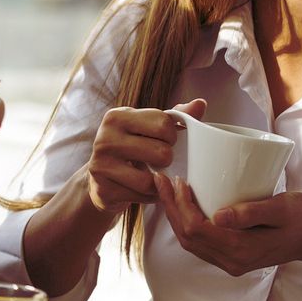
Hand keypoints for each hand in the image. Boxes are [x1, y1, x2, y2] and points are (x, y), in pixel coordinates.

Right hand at [80, 98, 205, 216]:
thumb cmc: (131, 147)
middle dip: (166, 159)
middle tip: (157, 159)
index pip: (163, 124)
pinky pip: (142, 196)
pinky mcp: (103, 190)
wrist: (100, 178)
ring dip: (160, 180)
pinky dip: (151, 195)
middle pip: (162, 152)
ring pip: (152, 179)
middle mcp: (105, 139)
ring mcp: (101, 165)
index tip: (163, 140)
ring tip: (154, 174)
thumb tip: (200, 104)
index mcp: (117, 117)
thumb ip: (175, 116)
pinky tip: (145, 189)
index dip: (172, 135)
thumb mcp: (148, 127)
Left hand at [152, 173, 301, 276]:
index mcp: (241, 250)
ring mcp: (231, 262)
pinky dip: (186, 224)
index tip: (176, 180)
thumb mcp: (281, 209)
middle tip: (160, 180)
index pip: (197, 229)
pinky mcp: (231, 257)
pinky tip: (182, 205)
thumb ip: (251, 212)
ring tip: (166, 189)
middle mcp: (232, 261)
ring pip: (190, 242)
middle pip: (187, 237)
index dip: (180, 205)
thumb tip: (219, 215)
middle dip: (170, 208)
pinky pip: (200, 243)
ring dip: (175, 216)